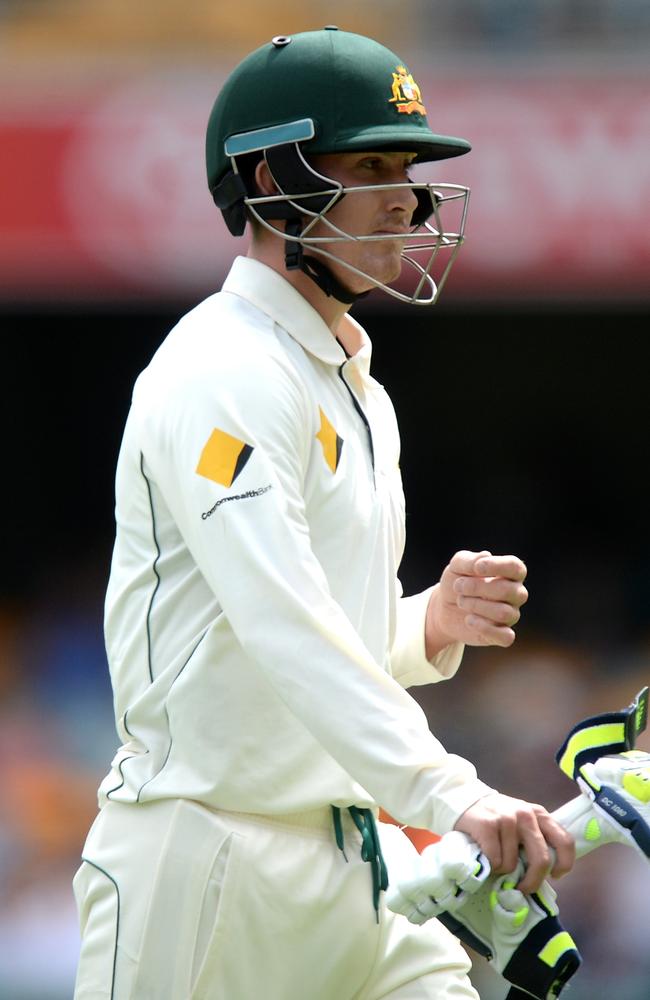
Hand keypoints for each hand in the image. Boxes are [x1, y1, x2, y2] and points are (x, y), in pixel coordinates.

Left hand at [425, 550, 527, 656]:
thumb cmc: (457, 581)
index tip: (476, 568)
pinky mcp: (502, 635)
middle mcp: (516, 593)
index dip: (497, 566)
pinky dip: (485, 628)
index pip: (516, 567)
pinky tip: (469, 620)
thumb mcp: (457, 566)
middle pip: (507, 590)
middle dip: (478, 587)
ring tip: (461, 602)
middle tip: (458, 586)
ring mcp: (511, 615)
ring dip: (476, 606)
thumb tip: (486, 556)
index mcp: (510, 573)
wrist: (444, 607)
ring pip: (504, 613)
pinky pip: (507, 637)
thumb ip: (470, 560)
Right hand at [454, 793, 575, 893]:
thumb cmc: (497, 818)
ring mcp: (507, 819)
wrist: (464, 800)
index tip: (554, 876)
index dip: (564, 864)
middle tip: (523, 888)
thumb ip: (535, 839)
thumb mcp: (522, 822)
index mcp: (540, 814)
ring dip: (503, 870)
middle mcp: (526, 815)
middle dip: (533, 881)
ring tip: (496, 860)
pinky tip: (485, 856)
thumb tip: (545, 874)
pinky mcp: (488, 825)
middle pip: (541, 859)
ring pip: (513, 864)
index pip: (565, 841)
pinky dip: (490, 866)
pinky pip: (495, 860)